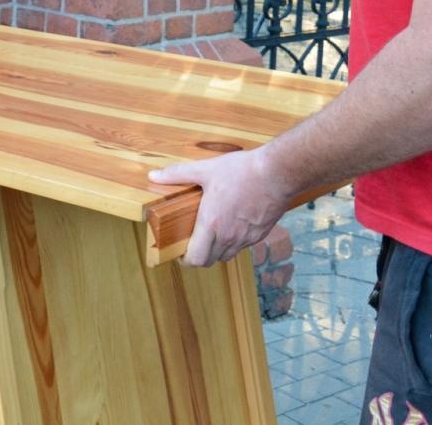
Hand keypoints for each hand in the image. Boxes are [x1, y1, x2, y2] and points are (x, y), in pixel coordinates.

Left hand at [148, 146, 289, 266]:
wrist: (278, 173)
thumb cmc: (242, 171)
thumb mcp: (206, 169)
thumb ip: (178, 174)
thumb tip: (153, 176)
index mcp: (212, 224)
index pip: (195, 259)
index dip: (185, 260)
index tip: (181, 252)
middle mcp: (229, 236)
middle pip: (209, 261)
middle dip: (199, 256)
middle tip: (194, 242)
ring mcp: (246, 238)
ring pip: (227, 255)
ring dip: (217, 250)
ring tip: (213, 233)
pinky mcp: (261, 234)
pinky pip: (243, 246)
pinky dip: (235, 242)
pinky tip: (233, 224)